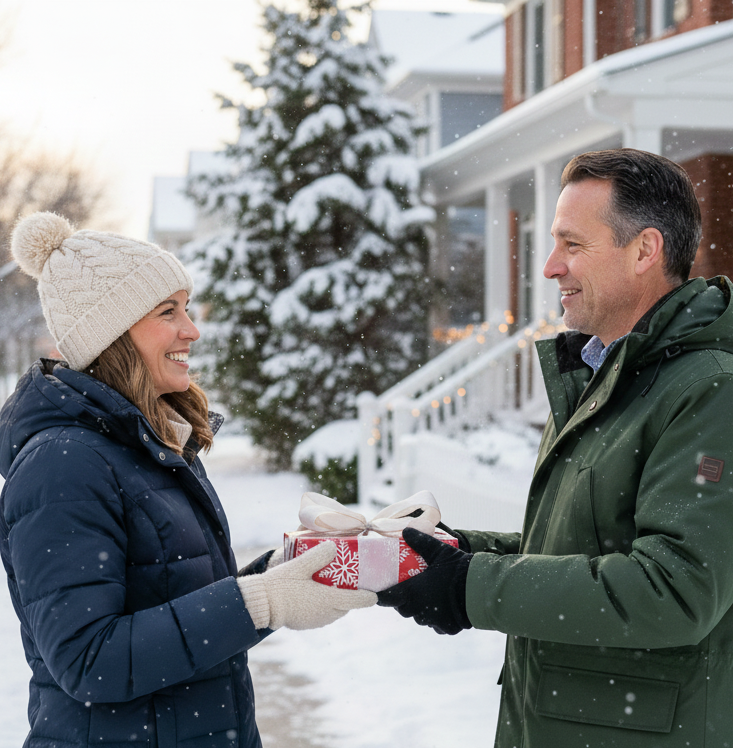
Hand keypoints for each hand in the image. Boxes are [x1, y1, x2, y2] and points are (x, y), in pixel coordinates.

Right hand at [238, 542, 375, 629]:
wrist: (261, 605)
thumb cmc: (282, 584)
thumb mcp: (300, 565)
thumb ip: (318, 556)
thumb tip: (334, 546)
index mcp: (328, 600)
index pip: (356, 601)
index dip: (368, 598)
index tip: (375, 594)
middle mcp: (325, 614)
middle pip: (346, 606)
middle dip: (350, 596)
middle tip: (350, 582)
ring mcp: (315, 621)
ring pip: (334, 612)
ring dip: (337, 602)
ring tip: (333, 587)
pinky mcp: (306, 624)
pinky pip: (322, 616)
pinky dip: (325, 607)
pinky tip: (316, 595)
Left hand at [377, 527, 472, 634]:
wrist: (481, 591)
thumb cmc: (456, 569)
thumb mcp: (438, 551)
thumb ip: (420, 541)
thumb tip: (406, 530)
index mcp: (412, 593)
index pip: (387, 598)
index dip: (382, 595)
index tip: (379, 591)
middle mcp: (419, 611)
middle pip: (403, 608)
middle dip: (403, 600)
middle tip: (408, 587)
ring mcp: (433, 622)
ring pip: (419, 617)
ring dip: (420, 608)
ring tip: (428, 594)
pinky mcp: (447, 629)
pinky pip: (436, 624)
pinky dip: (436, 617)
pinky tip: (444, 605)